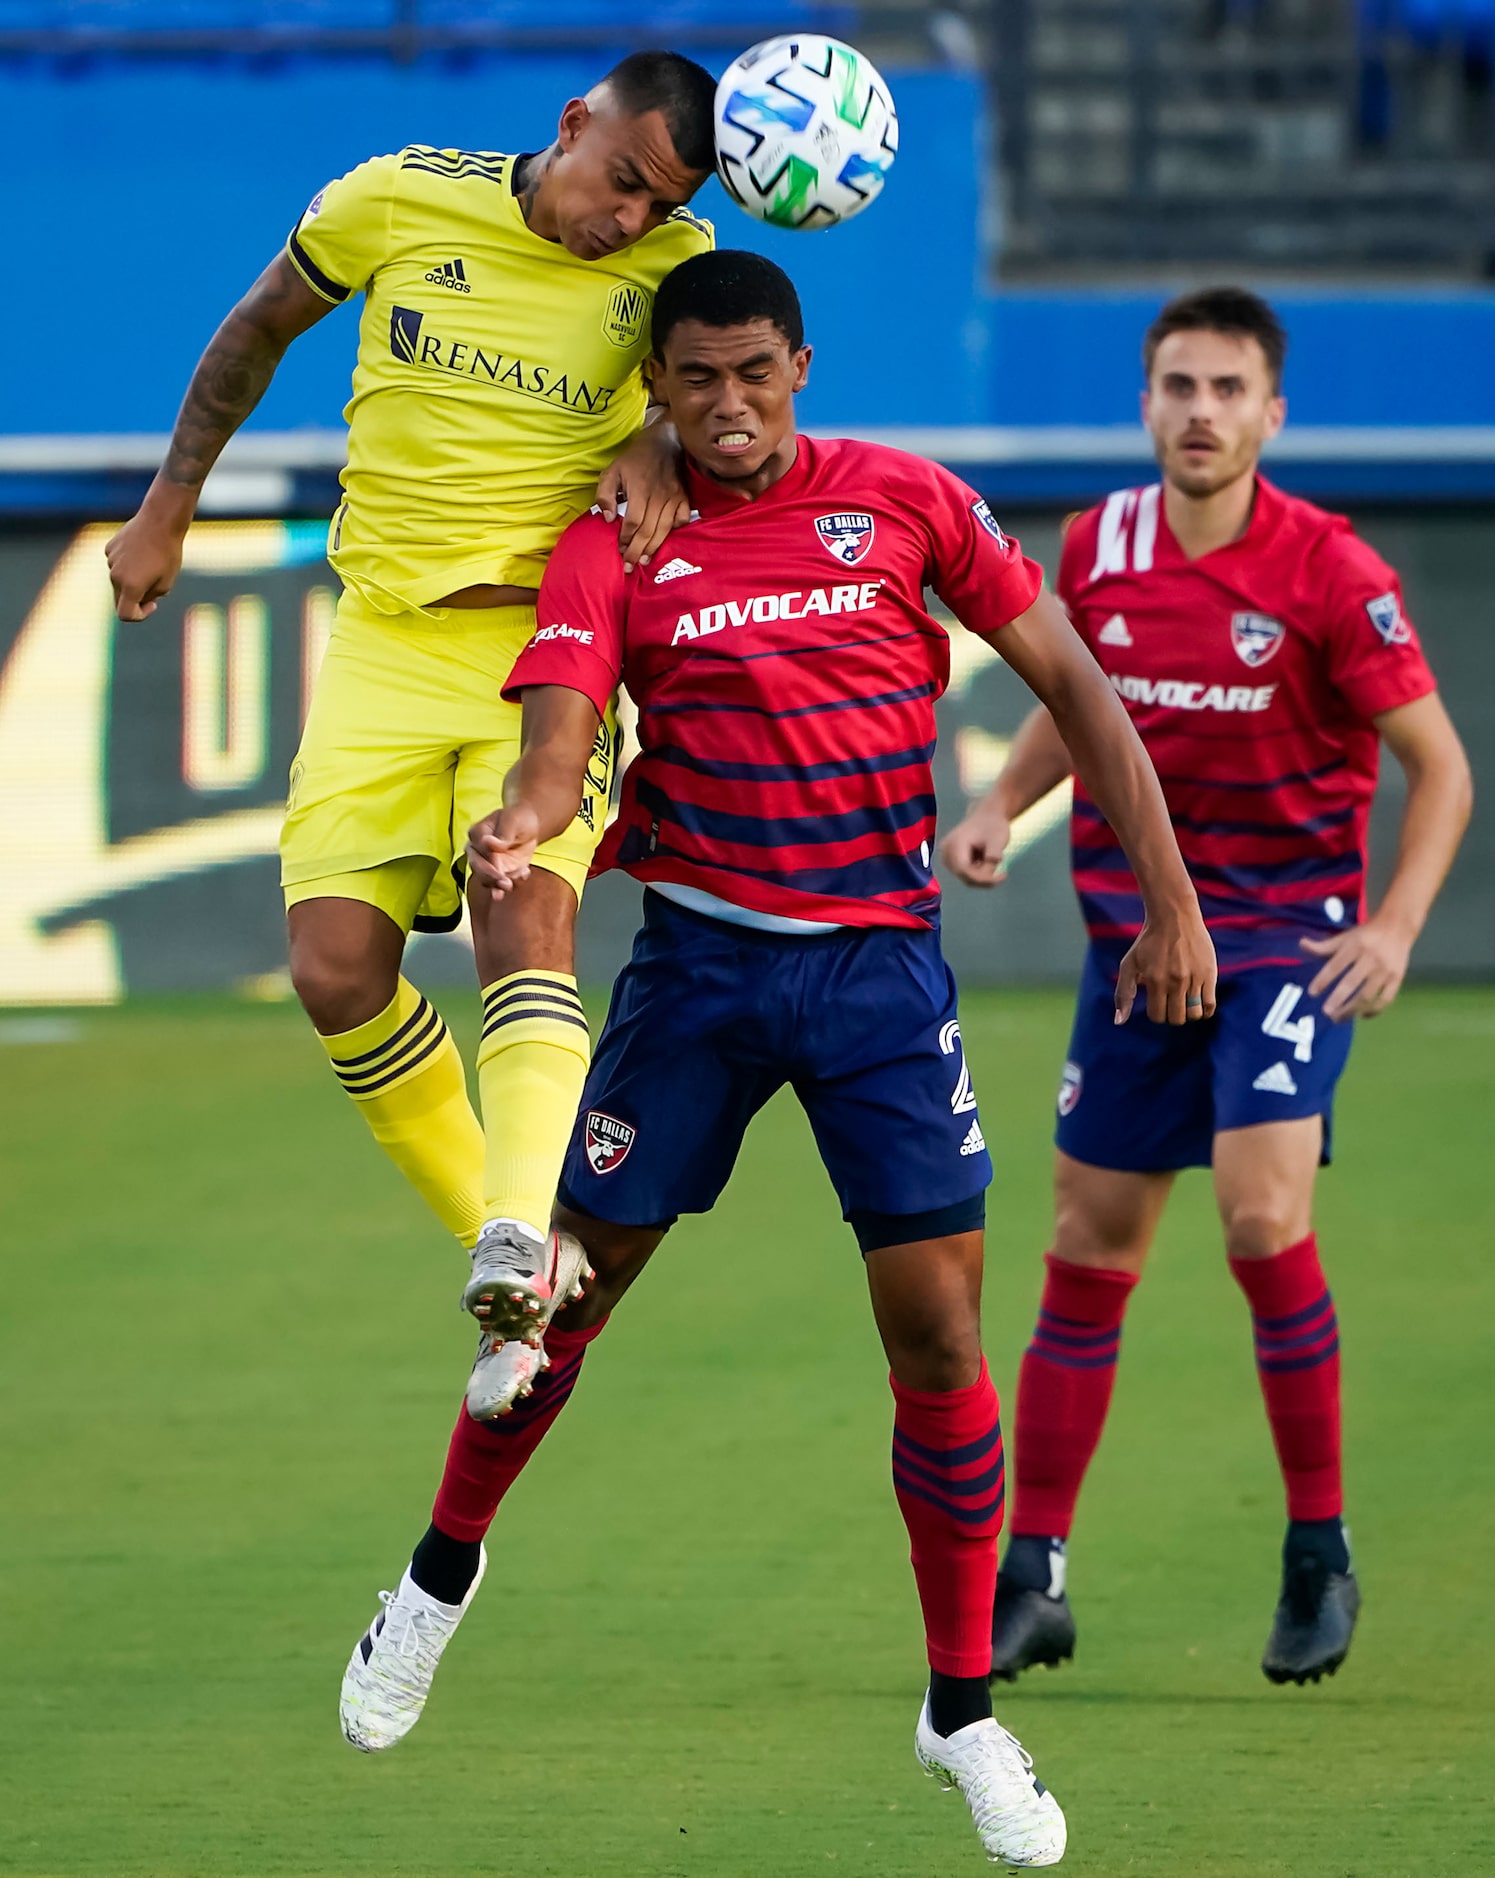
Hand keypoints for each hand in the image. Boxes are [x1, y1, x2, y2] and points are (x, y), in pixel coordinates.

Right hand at [105, 508, 187, 620]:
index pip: (125, 614)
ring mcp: (110, 560)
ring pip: (119, 580)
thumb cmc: (168, 553)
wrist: (160, 521)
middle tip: (154, 588)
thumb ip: (151, 596)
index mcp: (130, 587)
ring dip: (132, 579)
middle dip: (135, 599)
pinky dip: (127, 564)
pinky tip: (141, 551)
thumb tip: (139, 599)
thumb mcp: (166, 582)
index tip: (153, 604)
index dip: (139, 615)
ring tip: (151, 563)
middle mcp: (116, 575)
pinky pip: (117, 564)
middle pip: (120, 598)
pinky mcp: (109, 547)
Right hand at [465, 805, 540, 898]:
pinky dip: (511, 884)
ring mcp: (487, 863)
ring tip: (515, 882)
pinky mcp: (498, 873)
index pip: (479, 850)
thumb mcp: (513, 821)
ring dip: (500, 886)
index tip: (501, 869)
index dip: (489, 861)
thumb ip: (502, 834)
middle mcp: (477, 850)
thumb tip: (486, 842)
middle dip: (491, 878)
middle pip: (477, 868)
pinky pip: (500, 884)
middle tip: (506, 883)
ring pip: (487, 880)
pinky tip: (524, 873)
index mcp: (477, 833)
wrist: (527, 827)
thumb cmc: (518, 819)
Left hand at [595, 423, 688, 573]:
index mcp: (639, 488)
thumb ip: (604, 495)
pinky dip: (674, 532)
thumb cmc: (634, 459)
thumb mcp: (611, 471)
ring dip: (653, 548)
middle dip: (637, 551)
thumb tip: (607, 518)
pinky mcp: (685, 497)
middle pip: (648, 530)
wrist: (664, 441)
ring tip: (644, 561)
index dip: (626, 538)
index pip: (633, 521)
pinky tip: (664, 539)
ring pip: (664, 529)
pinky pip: (682, 520)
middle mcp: (658, 495)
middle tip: (630, 566)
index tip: (620, 549)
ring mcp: (674, 497)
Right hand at [940, 802, 1012, 886]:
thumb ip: (993, 853)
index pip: (964, 870)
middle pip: (964, 876)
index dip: (982, 878)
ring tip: (993, 863)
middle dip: (984, 879)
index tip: (1002, 875)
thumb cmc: (993, 826)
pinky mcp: (949, 861)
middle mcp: (946, 851)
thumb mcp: (998, 838)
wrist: (986, 817)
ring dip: (982, 877)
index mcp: (955, 843)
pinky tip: (986, 863)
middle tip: (1002, 873)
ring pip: (965, 878)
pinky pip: (964, 875)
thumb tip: (990, 866)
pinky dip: (978, 874)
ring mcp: (946, 857)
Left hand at [1115, 903, 1216, 1024]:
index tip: (1158, 1004)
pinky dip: (1205, 1010)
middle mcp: (1175, 981)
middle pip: (1177, 1018)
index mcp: (1155, 981)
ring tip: (1185, 1002)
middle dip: (1172, 1015)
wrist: (1174, 916)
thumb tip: (1119, 1022)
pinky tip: (1199, 1003)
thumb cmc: (1148, 941)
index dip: (1157, 1014)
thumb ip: (1123, 993)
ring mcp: (1194, 978)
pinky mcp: (1209, 973)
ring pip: (1194, 1014)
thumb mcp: (1129, 964)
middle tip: (1171, 1003)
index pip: (1157, 1016)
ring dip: (1188, 1014)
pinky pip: (1210, 1005)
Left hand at [1301, 918, 1411, 1020]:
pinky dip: (1373, 1011)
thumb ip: (1324, 945)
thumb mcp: (1345, 937)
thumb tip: (1302, 944)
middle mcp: (1370, 959)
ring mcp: (1385, 971)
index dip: (1323, 980)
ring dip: (1352, 1010)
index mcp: (1354, 946)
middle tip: (1326, 1012)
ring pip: (1368, 995)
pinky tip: (1361, 1016)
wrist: (1398, 927)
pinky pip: (1385, 999)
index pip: (1335, 966)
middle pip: (1352, 983)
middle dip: (1338, 999)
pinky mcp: (1397, 979)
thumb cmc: (1366, 935)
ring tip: (1338, 1018)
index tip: (1312, 993)